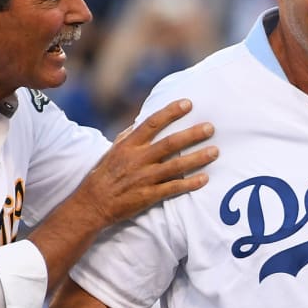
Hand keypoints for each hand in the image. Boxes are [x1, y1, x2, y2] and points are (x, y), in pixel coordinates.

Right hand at [75, 99, 216, 226]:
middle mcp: (137, 159)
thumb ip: (128, 136)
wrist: (92, 204)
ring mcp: (144, 178)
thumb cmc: (103, 175)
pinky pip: (173, 188)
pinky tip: (204, 179)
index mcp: (128, 145)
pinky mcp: (148, 196)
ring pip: (176, 165)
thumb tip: (141, 122)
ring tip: (215, 152)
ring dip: (197, 158)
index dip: (171, 112)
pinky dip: (189, 183)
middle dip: (192, 134)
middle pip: (169, 143)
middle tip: (210, 128)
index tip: (188, 104)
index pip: (152, 123)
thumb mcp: (113, 151)